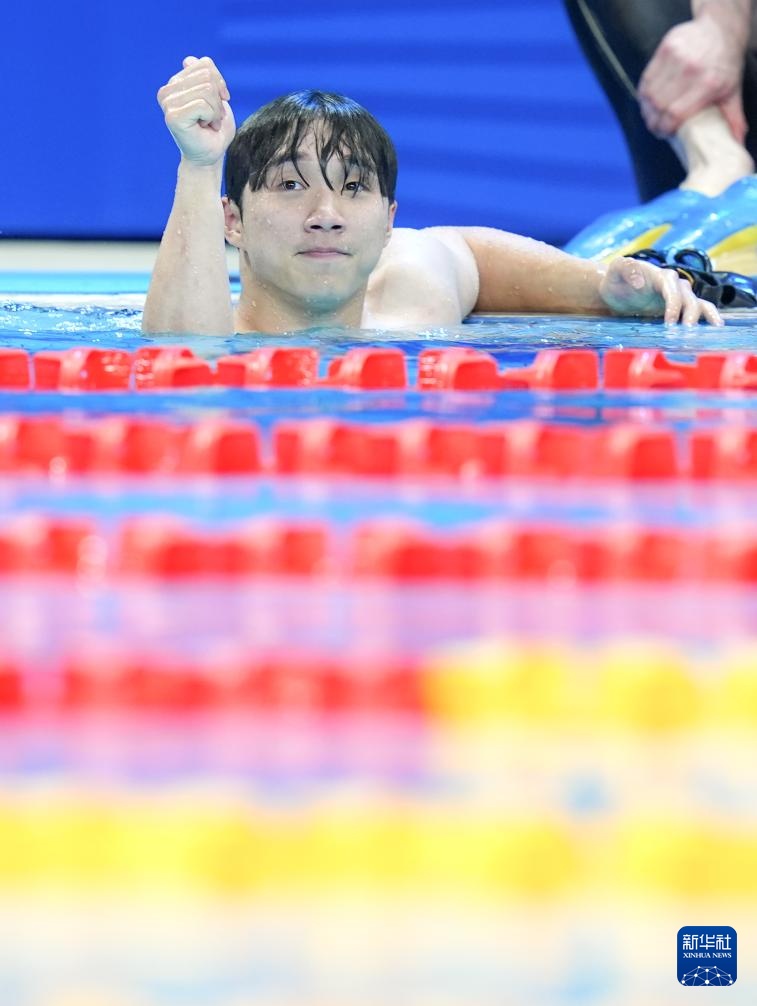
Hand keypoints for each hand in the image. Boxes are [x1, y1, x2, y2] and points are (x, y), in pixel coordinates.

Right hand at [157, 56, 235, 166]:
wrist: (210, 156)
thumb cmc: (214, 129)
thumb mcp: (215, 97)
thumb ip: (205, 76)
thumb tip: (188, 60)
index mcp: (175, 83)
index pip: (204, 64)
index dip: (219, 84)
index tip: (217, 104)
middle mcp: (167, 90)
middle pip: (207, 76)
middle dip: (218, 99)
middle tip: (212, 117)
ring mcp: (167, 103)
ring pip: (207, 89)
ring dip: (216, 110)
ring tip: (209, 123)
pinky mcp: (173, 116)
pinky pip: (203, 105)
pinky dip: (212, 118)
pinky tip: (206, 128)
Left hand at [599, 257, 722, 325]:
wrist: (615, 290)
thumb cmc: (615, 279)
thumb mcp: (616, 269)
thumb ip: (625, 268)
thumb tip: (641, 282)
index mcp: (662, 276)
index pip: (674, 291)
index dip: (674, 306)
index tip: (669, 323)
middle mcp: (676, 285)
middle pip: (690, 301)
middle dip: (690, 318)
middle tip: (685, 336)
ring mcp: (680, 296)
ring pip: (699, 306)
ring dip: (703, 321)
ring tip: (700, 337)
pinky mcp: (680, 308)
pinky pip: (700, 311)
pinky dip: (708, 319)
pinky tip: (715, 330)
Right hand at [638, 19, 745, 140]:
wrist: (721, 29)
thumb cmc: (726, 64)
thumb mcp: (732, 92)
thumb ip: (733, 118)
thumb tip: (738, 142)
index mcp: (708, 84)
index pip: (675, 114)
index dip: (665, 128)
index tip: (665, 133)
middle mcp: (690, 70)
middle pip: (659, 106)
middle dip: (653, 121)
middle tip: (656, 127)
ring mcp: (676, 57)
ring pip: (649, 93)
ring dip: (647, 109)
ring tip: (651, 115)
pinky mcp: (665, 48)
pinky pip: (646, 78)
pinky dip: (644, 93)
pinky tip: (649, 100)